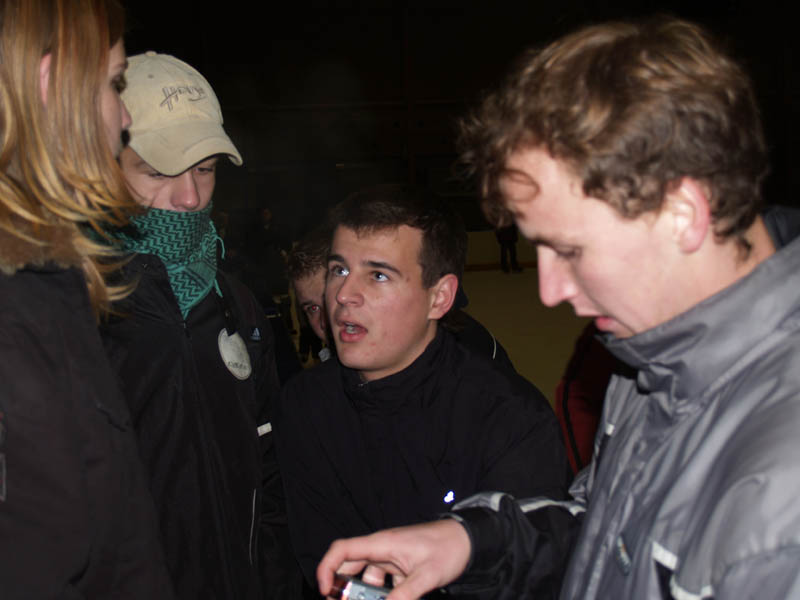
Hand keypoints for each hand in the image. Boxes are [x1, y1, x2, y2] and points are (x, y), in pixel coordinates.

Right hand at [317, 519, 471, 599]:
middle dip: (343, 589)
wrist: (469, 540)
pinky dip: (383, 596)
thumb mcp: (426, 576)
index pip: (342, 550)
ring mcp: (391, 557)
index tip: (324, 591)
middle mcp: (381, 549)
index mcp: (382, 544)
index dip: (326, 568)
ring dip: (366, 595)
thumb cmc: (448, 549)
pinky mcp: (400, 566)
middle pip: (350, 567)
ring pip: (367, 578)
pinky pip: (383, 583)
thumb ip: (405, 596)